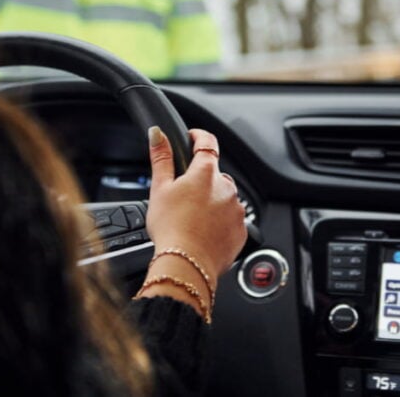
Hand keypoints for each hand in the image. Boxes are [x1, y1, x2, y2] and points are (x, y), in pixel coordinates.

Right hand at [145, 127, 247, 278]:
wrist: (187, 264)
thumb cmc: (171, 228)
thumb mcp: (159, 189)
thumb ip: (161, 158)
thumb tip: (158, 134)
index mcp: (205, 173)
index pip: (207, 142)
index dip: (199, 136)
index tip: (194, 137)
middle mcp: (226, 187)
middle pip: (215, 174)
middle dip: (202, 180)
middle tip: (184, 196)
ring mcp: (236, 209)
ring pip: (225, 197)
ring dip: (213, 202)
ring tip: (193, 219)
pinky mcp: (242, 230)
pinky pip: (232, 219)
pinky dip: (221, 222)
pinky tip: (205, 232)